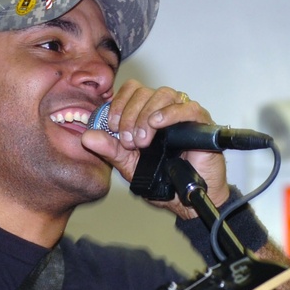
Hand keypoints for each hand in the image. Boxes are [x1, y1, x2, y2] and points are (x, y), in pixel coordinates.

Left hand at [81, 79, 230, 218]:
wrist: (185, 198)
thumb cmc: (161, 180)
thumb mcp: (129, 166)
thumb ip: (110, 150)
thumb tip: (87, 137)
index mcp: (146, 113)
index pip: (131, 90)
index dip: (119, 104)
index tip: (113, 126)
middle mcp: (164, 109)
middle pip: (144, 92)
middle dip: (130, 116)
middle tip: (129, 142)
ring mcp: (183, 114)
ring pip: (164, 94)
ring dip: (147, 115)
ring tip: (143, 141)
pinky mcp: (201, 123)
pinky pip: (188, 107)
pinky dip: (171, 113)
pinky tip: (158, 124)